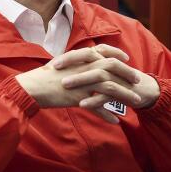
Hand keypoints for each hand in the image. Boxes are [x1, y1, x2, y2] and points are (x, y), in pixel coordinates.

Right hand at [15, 45, 141, 123]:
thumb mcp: (61, 64)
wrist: (32, 87)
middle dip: (128, 73)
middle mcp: (84, 68)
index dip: (117, 54)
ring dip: (125, 95)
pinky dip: (107, 114)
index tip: (126, 59)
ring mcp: (82, 83)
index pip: (103, 51)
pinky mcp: (78, 98)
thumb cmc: (43, 76)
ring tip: (135, 102)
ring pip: (110, 88)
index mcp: (80, 57)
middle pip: (113, 68)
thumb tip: (82, 62)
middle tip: (138, 80)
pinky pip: (97, 107)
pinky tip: (115, 120)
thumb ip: (74, 63)